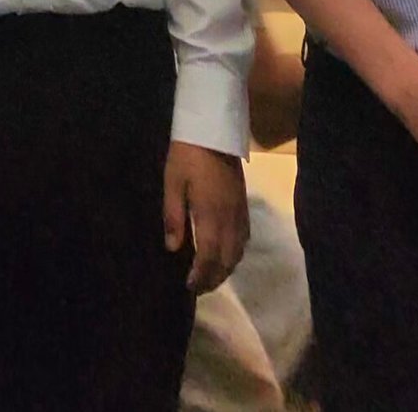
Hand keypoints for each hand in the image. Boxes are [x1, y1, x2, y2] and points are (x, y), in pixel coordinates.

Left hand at [163, 141, 248, 293]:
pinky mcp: (244, 204)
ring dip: (226, 268)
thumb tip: (173, 248)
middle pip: (227, 260)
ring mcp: (240, 212)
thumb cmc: (187, 155)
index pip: (209, 257)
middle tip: (199, 288)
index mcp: (211, 215)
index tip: (190, 287)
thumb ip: (173, 216)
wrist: (214, 129)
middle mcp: (230, 219)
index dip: (201, 276)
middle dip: (214, 278)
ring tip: (211, 275)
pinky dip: (236, 253)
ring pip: (239, 252)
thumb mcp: (172, 182)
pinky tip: (226, 253)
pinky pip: (245, 238)